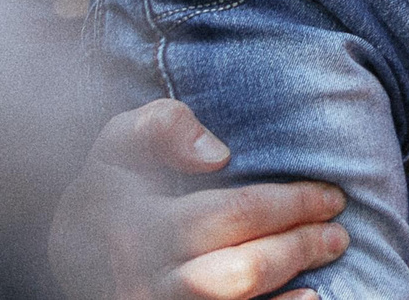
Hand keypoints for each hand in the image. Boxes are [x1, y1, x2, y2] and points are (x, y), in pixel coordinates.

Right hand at [46, 100, 348, 299]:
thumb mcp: (118, 144)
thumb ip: (161, 126)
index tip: (329, 194)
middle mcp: (153, 280)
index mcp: (145, 227)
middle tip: (339, 229)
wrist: (68, 257)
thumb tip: (218, 153)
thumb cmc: (108, 190)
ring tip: (329, 254)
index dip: (291, 204)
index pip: (235, 214)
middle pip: (246, 268)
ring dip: (295, 280)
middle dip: (302, 244)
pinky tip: (308, 299)